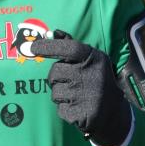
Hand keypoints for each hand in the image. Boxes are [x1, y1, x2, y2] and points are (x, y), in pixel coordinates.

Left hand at [30, 30, 132, 145]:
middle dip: (55, 78)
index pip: (70, 48)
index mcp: (95, 59)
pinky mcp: (82, 114)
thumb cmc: (95, 79)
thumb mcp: (90, 60)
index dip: (50, 47)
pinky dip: (64, 109)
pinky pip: (60, 109)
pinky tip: (77, 107)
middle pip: (55, 72)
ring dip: (59, 94)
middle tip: (68, 81)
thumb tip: (54, 32)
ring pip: (55, 92)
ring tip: (75, 95)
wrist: (112, 111)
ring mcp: (87, 96)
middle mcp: (92, 75)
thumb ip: (71, 46)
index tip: (33, 48)